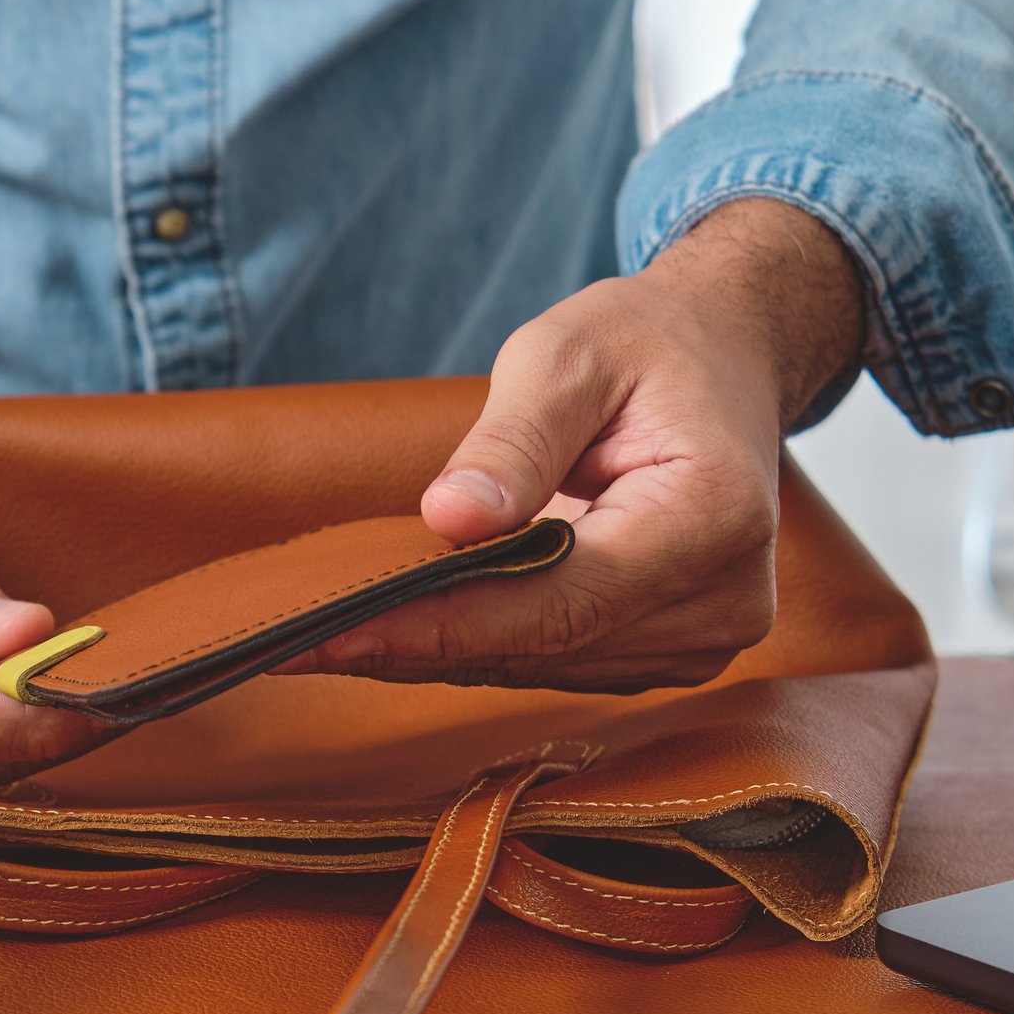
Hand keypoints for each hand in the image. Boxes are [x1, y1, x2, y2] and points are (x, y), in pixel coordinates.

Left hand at [279, 198, 865, 689]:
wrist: (723, 360)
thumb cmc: (648, 346)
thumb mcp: (569, 352)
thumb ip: (513, 440)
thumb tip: (451, 521)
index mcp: (713, 516)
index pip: (561, 599)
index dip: (441, 624)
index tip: (332, 635)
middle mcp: (724, 600)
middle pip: (546, 645)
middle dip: (418, 641)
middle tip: (290, 639)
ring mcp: (704, 639)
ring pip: (546, 666)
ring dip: (443, 649)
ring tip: (334, 632)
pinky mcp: (675, 653)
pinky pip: (561, 662)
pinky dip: (484, 641)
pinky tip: (413, 621)